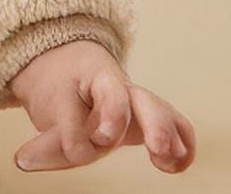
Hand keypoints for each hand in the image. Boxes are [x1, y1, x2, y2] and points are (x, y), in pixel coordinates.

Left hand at [7, 40, 194, 174]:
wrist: (66, 64)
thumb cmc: (58, 82)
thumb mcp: (50, 103)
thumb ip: (60, 132)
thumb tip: (60, 157)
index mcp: (100, 77)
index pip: (113, 98)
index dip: (109, 121)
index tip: (100, 139)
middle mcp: (126, 90)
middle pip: (149, 104)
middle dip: (157, 127)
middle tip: (158, 148)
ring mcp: (139, 106)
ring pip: (166, 115)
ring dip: (170, 138)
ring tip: (166, 161)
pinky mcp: (146, 122)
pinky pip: (174, 128)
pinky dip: (180, 146)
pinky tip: (175, 167)